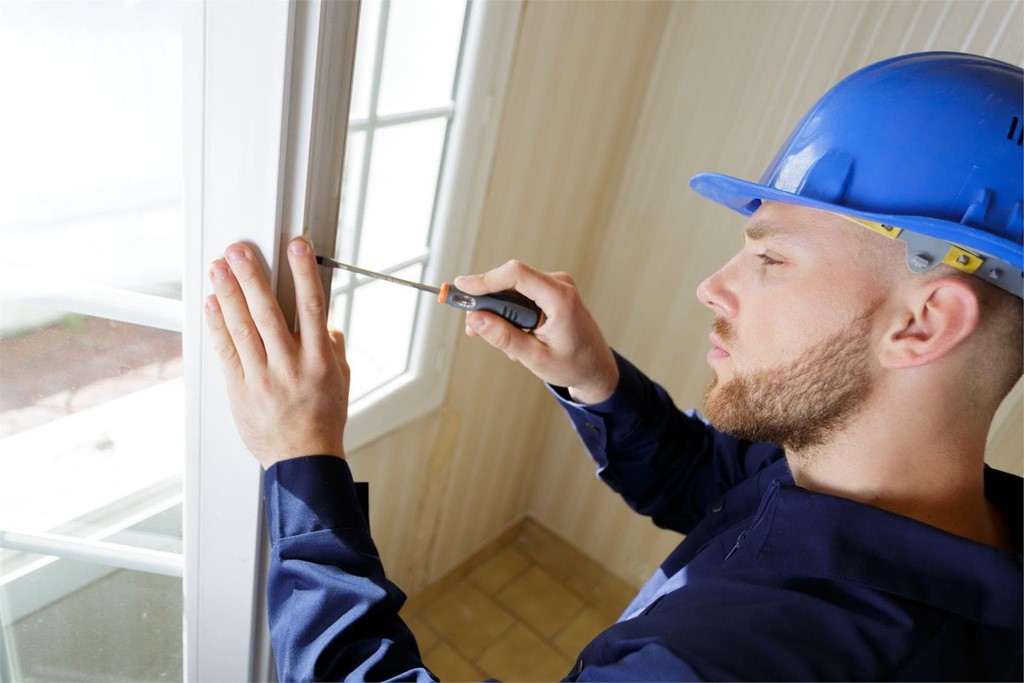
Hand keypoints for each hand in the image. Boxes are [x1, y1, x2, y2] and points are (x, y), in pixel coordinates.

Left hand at [204, 237, 348, 467]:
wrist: (303, 459)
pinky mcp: (241, 389)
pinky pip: (227, 351)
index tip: (296, 245)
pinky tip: (212, 304)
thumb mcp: (341, 379)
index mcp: (320, 359)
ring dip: (229, 293)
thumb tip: (326, 322)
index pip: (311, 306)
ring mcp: (263, 377)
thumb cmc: (324, 419)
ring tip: (218, 267)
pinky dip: (218, 325)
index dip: (303, 272)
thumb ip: (334, 347)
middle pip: (268, 311)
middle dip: (252, 276)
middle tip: (239, 250)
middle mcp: (291, 365)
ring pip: (243, 328)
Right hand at [455, 260, 618, 404]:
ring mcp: (556, 286)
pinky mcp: (551, 292)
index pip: (516, 275)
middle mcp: (560, 285)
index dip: (485, 279)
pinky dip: (512, 313)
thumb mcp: (534, 357)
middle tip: (471, 327)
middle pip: (510, 280)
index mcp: (560, 298)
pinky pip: (521, 294)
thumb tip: (475, 320)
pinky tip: (518, 337)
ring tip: (507, 344)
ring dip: (500, 312)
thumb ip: (503, 337)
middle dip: (487, 301)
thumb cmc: (573, 365)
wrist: (596, 368)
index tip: (462, 287)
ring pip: (513, 289)